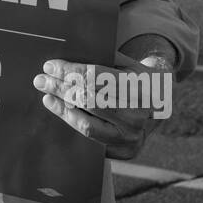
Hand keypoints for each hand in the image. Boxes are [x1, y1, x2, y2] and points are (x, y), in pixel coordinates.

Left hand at [33, 55, 173, 160]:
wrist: (162, 104)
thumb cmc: (137, 78)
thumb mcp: (129, 62)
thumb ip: (104, 56)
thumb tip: (69, 51)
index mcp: (140, 87)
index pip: (95, 78)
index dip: (69, 72)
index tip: (49, 66)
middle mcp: (138, 115)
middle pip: (88, 100)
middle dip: (61, 88)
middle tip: (40, 80)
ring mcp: (132, 137)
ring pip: (87, 125)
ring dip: (62, 109)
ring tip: (47, 96)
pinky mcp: (125, 152)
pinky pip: (91, 140)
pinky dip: (73, 124)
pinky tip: (61, 110)